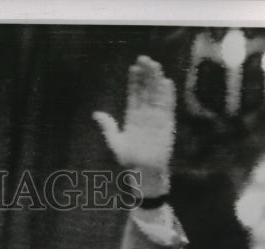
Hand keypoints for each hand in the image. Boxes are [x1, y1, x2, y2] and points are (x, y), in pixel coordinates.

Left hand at [92, 55, 175, 197]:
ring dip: (157, 80)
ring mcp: (157, 118)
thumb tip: (96, 113)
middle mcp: (145, 115)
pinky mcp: (167, 124)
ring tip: (155, 65)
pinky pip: (168, 107)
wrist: (144, 173)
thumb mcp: (115, 142)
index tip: (134, 68)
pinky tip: (167, 82)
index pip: (134, 94)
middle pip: (147, 90)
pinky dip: (168, 95)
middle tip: (145, 59)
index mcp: (133, 117)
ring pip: (157, 95)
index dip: (135, 81)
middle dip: (146, 75)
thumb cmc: (129, 161)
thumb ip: (108, 127)